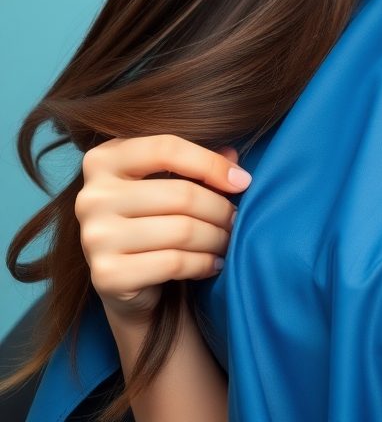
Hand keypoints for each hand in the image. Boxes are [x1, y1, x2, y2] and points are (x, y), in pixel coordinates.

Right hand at [76, 135, 250, 323]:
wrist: (125, 282)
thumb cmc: (152, 218)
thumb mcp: (171, 181)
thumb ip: (198, 163)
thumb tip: (233, 156)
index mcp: (103, 159)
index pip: (166, 148)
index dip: (211, 163)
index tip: (242, 181)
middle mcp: (91, 196)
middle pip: (181, 194)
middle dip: (221, 208)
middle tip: (236, 219)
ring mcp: (94, 237)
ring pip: (182, 230)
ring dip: (216, 237)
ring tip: (227, 240)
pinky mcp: (106, 275)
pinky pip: (174, 263)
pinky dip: (203, 263)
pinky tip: (214, 263)